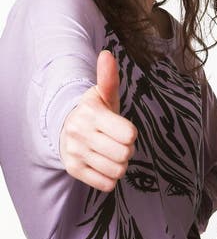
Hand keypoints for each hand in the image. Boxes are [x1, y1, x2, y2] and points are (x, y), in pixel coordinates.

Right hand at [59, 50, 137, 191]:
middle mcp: (80, 134)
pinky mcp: (74, 170)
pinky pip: (107, 184)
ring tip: (110, 153)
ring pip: (117, 170)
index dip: (130, 133)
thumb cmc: (94, 112)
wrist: (65, 129)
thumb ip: (108, 78)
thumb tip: (107, 54)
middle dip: (127, 150)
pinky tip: (103, 164)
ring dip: (119, 163)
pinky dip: (110, 177)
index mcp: (91, 114)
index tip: (123, 130)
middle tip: (117, 142)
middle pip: (125, 154)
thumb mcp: (103, 95)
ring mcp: (75, 153)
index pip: (129, 134)